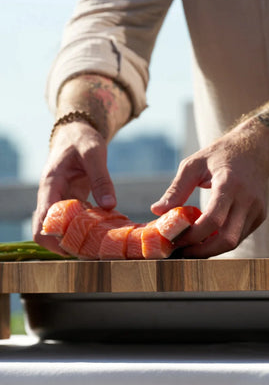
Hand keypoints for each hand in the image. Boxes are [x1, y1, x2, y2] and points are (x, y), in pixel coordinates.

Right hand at [32, 122, 115, 253]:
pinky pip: (77, 220)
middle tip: (93, 251)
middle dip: (66, 244)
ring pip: (63, 228)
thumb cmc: (83, 138)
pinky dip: (89, 227)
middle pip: (48, 230)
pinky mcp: (72, 201)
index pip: (43, 220)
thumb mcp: (94, 153)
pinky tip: (108, 229)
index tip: (76, 248)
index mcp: (51, 185)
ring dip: (79, 237)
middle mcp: (52, 196)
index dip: (55, 237)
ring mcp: (61, 200)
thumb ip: (101, 179)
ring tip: (103, 243)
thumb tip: (109, 206)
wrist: (77, 132)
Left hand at [151, 118, 268, 257]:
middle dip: (202, 251)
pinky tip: (207, 236)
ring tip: (191, 245)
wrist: (256, 149)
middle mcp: (248, 199)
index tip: (175, 239)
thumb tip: (157, 211)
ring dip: (212, 248)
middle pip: (227, 239)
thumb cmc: (221, 154)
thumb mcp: (194, 164)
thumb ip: (176, 189)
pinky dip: (222, 241)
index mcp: (230, 184)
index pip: (213, 220)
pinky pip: (240, 236)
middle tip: (182, 251)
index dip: (192, 236)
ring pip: (234, 242)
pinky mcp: (260, 215)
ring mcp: (257, 209)